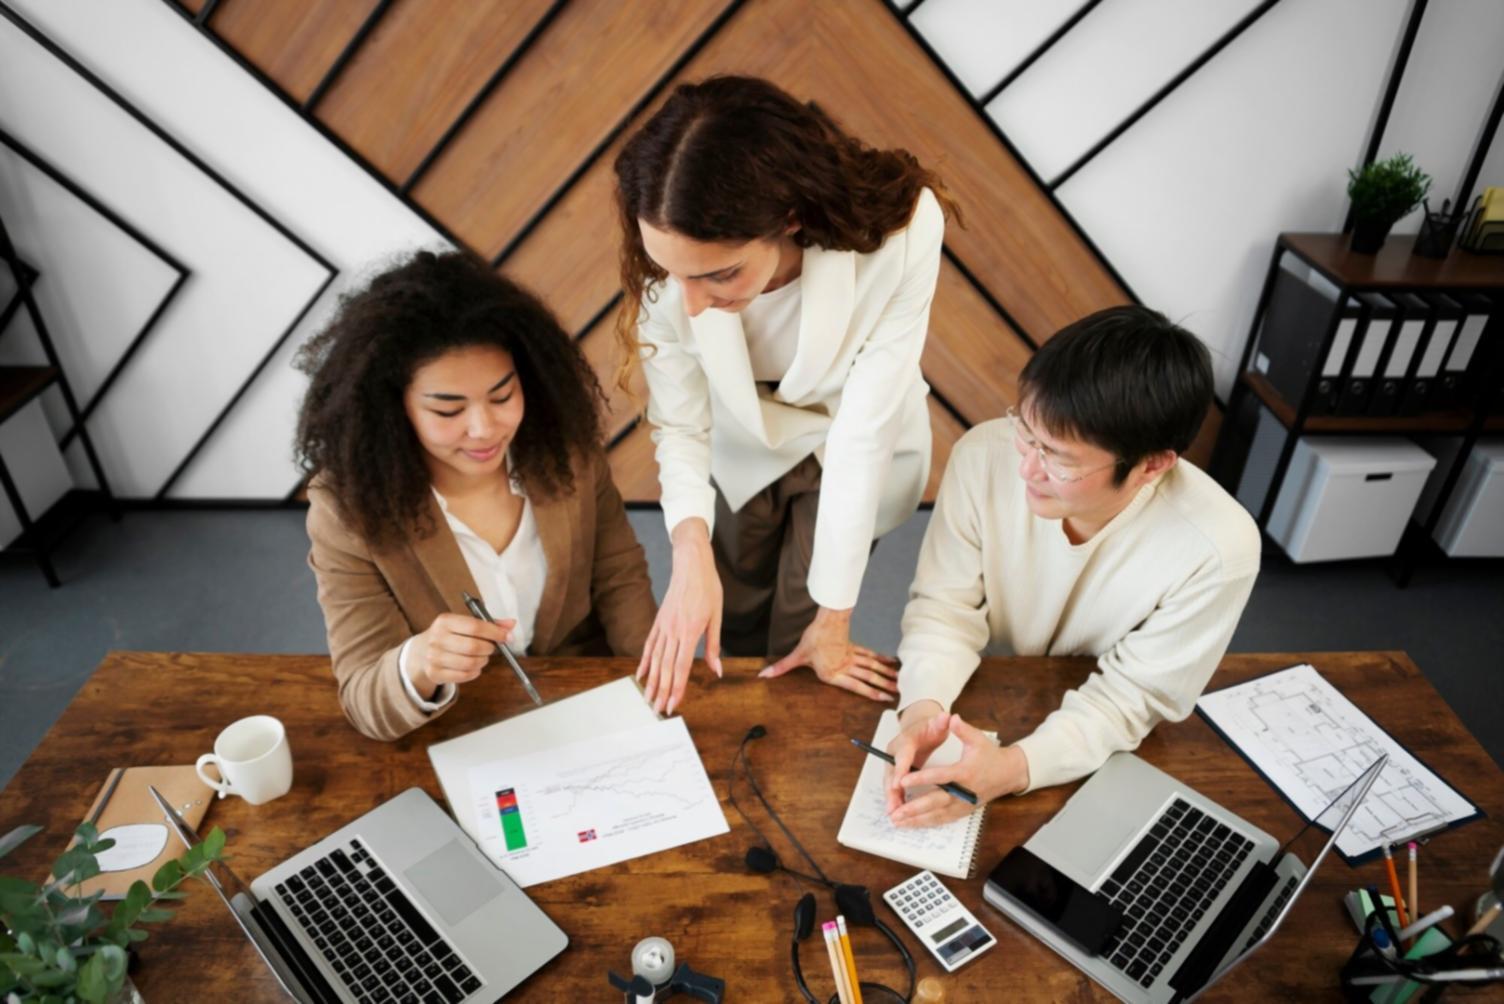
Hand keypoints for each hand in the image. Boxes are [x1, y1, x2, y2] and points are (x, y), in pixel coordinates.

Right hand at [407, 613, 515, 699]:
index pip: (474, 626)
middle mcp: (436, 638)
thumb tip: (512, 624)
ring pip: (469, 663)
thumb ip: (490, 623)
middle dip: (489, 649)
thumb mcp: (466, 623)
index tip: (507, 637)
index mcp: (445, 621)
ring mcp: (433, 657)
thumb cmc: (452, 635)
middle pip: (473, 647)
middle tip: (492, 648)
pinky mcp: (434, 673)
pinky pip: (463, 676)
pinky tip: (474, 667)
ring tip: (482, 657)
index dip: (494, 633)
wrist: (423, 651)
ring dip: (483, 661)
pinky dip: (475, 672)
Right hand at [637, 519, 723, 714]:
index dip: (677, 689)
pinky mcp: (658, 621)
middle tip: (657, 711)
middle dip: (661, 692)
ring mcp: (663, 626)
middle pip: (665, 668)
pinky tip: (641, 675)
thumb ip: (713, 645)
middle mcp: (673, 631)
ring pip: (655, 660)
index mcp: (689, 631)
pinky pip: (649, 645)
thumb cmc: (708, 588)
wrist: (691, 564)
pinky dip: (644, 662)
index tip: (673, 705)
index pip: (681, 667)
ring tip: (647, 699)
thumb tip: (717, 670)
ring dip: (651, 682)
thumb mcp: (717, 616)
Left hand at [757, 606, 897, 701]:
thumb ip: (782, 668)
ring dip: (886, 675)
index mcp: (834, 673)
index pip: (856, 686)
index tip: (884, 699)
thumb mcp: (798, 655)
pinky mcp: (854, 648)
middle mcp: (846, 666)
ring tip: (898, 682)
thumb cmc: (814, 637)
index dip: (871, 693)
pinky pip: (870, 656)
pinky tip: (891, 663)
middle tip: (897, 694)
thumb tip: (764, 675)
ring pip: (872, 668)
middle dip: (883, 687)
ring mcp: (852, 657)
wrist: (827, 618)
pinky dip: (882, 660)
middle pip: (868, 678)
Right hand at [884, 700, 946, 814]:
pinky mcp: (896, 771)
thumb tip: (947, 716)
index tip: (899, 783)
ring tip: (894, 814)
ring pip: (890, 781)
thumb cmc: (931, 727)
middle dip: (891, 790)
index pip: (901, 755)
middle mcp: (895, 752)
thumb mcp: (937, 724)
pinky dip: (896, 798)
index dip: (900, 770)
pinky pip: (894, 786)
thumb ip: (941, 722)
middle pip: (891, 772)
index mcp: (905, 740)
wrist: (921, 726)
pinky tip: (899, 811)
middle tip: (893, 807)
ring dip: (892, 797)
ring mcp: (893, 762)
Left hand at [888, 713, 1029, 827]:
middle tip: (894, 812)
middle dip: (914, 808)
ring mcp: (963, 804)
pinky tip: (911, 824)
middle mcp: (963, 792)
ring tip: (896, 821)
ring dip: (916, 819)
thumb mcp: (978, 739)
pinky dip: (926, 823)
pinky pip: (942, 819)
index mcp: (965, 773)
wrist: (1008, 773)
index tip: (903, 781)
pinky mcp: (963, 811)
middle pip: (936, 802)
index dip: (921, 779)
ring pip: (937, 815)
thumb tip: (951, 717)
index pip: (940, 777)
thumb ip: (963, 729)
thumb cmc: (990, 755)